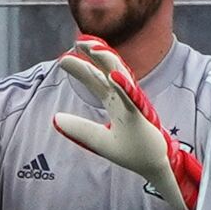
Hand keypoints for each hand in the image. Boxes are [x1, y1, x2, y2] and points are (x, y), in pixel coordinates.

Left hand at [52, 36, 201, 209]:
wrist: (155, 167)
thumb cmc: (131, 150)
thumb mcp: (98, 140)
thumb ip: (79, 128)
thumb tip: (55, 118)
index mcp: (114, 102)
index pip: (95, 80)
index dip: (80, 68)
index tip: (63, 59)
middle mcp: (124, 99)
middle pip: (107, 72)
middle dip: (94, 55)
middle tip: (78, 42)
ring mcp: (134, 105)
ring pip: (121, 77)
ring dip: (108, 62)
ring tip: (93, 48)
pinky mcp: (141, 116)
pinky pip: (131, 99)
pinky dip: (123, 87)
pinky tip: (113, 76)